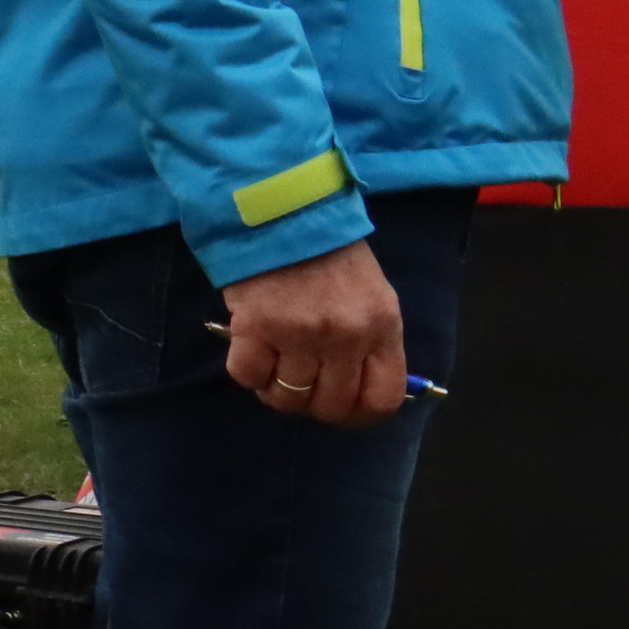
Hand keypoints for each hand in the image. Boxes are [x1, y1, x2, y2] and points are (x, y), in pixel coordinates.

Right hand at [222, 238, 407, 426]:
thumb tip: (359, 388)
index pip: (381, 399)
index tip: (339, 409)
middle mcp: (346, 336)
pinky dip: (247, 372)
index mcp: (382, 328)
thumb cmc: (329, 255)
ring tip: (271, 369)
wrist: (283, 213)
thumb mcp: (371, 297)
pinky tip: (250, 352)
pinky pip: (248, 375)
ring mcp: (301, 333)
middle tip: (298, 387)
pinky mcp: (257, 326)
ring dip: (275, 391)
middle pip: (331, 405)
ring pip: (287, 396)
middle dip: (311, 405)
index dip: (358, 415)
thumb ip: (371, 341)